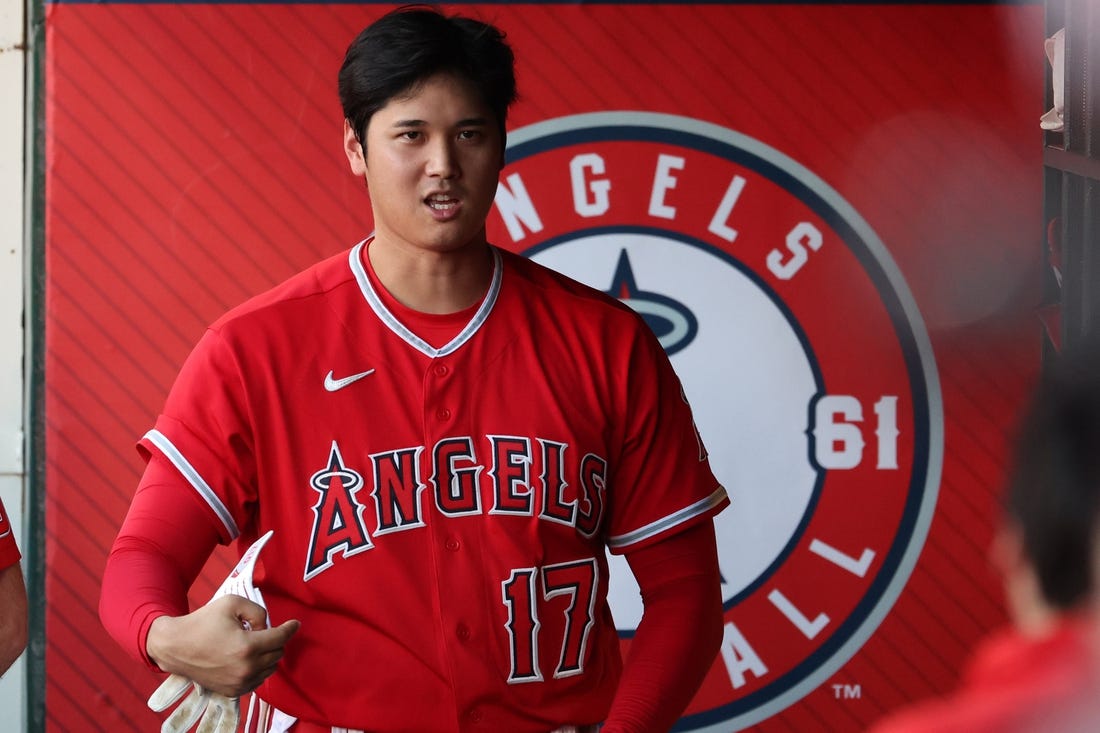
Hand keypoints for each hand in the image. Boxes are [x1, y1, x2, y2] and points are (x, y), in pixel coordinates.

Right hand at [145, 530, 298, 731]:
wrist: (175, 646)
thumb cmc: (203, 621)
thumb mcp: (232, 603)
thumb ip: (258, 611)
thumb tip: (268, 627)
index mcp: (247, 647)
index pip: (280, 638)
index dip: (290, 629)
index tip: (295, 624)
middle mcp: (246, 669)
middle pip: (278, 653)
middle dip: (274, 640)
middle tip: (258, 630)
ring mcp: (239, 683)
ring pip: (270, 668)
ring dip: (267, 655)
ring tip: (250, 643)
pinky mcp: (232, 692)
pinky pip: (258, 680)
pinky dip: (258, 668)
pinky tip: (247, 658)